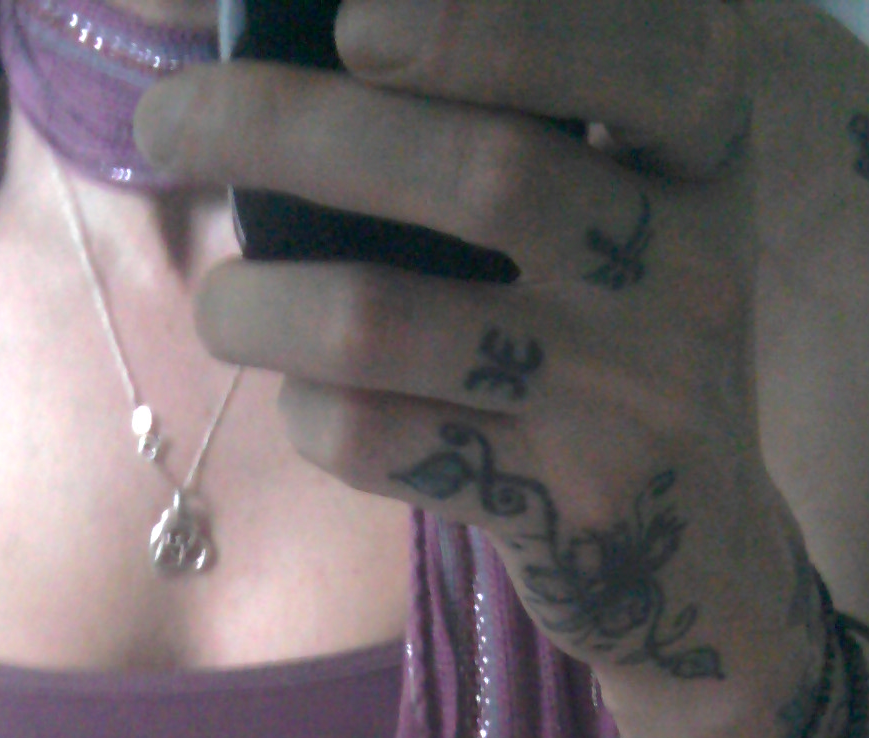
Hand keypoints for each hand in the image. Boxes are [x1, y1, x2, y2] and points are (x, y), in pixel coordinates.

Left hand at [136, 0, 815, 737]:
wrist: (701, 555)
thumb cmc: (616, 335)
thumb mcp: (625, 200)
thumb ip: (516, 109)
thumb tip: (287, 46)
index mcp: (704, 148)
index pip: (644, 51)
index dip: (492, 26)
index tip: (354, 22)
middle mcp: (690, 266)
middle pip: (485, 175)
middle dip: (292, 129)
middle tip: (164, 124)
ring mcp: (628, 397)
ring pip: (392, 320)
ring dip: (261, 303)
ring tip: (218, 306)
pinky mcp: (562, 510)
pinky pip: (384, 443)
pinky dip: (313, 418)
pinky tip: (309, 405)